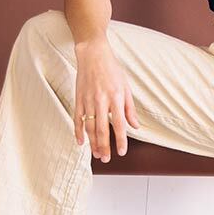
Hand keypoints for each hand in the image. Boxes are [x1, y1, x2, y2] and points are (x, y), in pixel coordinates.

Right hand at [73, 37, 140, 162]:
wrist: (93, 54)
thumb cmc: (112, 70)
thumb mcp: (126, 88)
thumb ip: (130, 109)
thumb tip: (135, 127)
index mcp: (116, 97)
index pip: (119, 123)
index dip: (121, 140)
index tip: (122, 152)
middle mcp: (101, 100)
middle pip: (102, 129)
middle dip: (105, 146)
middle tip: (107, 159)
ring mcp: (88, 100)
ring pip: (90, 127)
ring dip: (93, 142)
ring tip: (97, 155)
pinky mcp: (79, 99)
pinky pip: (78, 119)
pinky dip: (78, 132)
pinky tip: (81, 142)